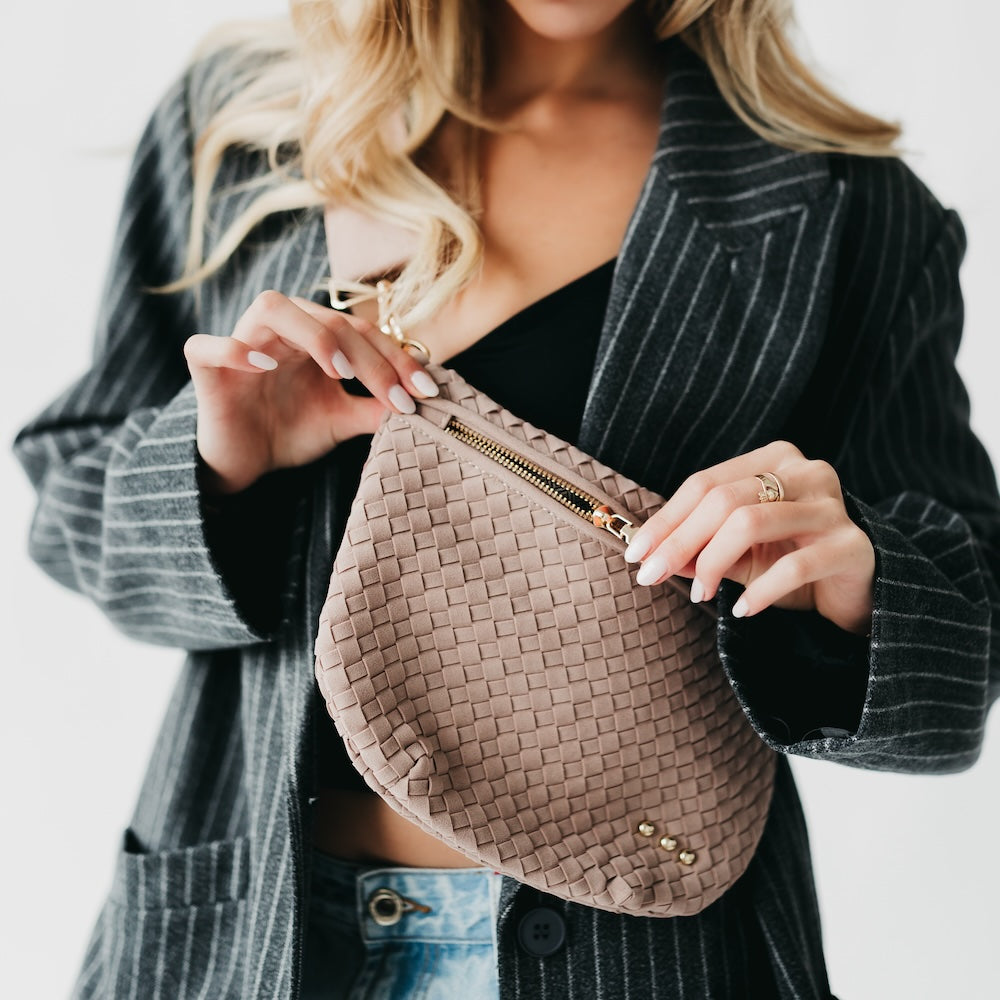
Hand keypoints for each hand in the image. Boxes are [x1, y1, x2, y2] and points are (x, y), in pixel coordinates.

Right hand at [184, 291, 438, 493]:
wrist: (242, 462)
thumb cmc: (289, 431)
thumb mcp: (341, 419)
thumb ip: (375, 407)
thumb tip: (422, 401)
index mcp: (313, 336)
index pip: (361, 331)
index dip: (396, 357)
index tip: (427, 390)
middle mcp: (279, 331)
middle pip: (328, 320)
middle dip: (369, 357)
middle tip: (397, 396)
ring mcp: (240, 342)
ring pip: (272, 308)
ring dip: (312, 335)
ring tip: (341, 371)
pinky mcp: (205, 366)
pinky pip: (208, 345)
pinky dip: (233, 349)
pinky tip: (264, 366)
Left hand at [622, 441, 874, 635]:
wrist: (857, 590)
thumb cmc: (790, 562)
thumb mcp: (737, 554)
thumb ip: (699, 549)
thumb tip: (651, 555)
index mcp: (773, 460)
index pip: (705, 484)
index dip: (665, 520)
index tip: (635, 554)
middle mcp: (806, 472)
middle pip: (723, 500)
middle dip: (679, 541)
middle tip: (651, 576)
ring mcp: (833, 506)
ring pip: (751, 522)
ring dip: (714, 562)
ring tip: (700, 594)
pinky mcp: (853, 546)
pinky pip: (794, 566)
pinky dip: (760, 590)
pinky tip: (742, 610)